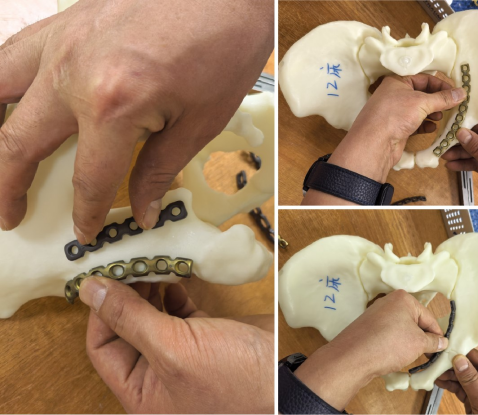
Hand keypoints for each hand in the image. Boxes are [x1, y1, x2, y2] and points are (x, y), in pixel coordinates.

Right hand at [0, 0, 272, 240]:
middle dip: (8, 187)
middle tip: (9, 216)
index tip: (85, 232)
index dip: (86, 212)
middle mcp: (72, 73)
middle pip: (19, 142)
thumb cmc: (225, 49)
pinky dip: (1, 82)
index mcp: (112, 107)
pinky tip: (7, 101)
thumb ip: (160, 169)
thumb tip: (143, 210)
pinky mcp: (66, 21)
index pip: (88, 178)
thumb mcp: (200, 122)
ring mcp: (62, 41)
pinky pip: (13, 53)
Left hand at [79, 278, 273, 413]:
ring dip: (149, 288)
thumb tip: (91, 290)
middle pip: (126, 327)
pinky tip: (174, 275)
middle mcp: (157, 373)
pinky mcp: (205, 334)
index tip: (105, 275)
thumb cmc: (233, 377)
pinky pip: (178, 310)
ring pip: (152, 315)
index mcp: (142, 390)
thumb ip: (129, 318)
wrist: (288, 377)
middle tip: (129, 260)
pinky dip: (175, 291)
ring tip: (150, 261)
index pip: (103, 346)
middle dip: (125, 294)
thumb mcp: (173, 349)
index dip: (100, 311)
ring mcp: (182, 352)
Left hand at [293, 290, 447, 410]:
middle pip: (414, 321)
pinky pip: (388, 332)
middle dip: (422, 338)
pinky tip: (396, 355)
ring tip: (412, 357)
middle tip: (429, 356)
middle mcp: (389, 301)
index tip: (442, 350)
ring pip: (401, 328)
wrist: (354, 356)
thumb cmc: (389, 344)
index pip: (429, 318)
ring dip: (409, 342)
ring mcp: (376, 313)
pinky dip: (395, 343)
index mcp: (403, 298)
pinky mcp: (368, 325)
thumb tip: (442, 342)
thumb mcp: (418, 343)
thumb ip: (434, 341)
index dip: (437, 336)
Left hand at [303, 74, 465, 204]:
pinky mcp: (397, 128)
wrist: (374, 144)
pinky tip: (432, 128)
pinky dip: (425, 125)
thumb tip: (461, 93)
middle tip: (452, 106)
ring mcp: (395, 113)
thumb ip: (443, 98)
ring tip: (441, 117)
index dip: (441, 84)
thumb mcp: (422, 103)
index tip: (456, 92)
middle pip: (422, 94)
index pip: (424, 78)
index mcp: (397, 82)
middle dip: (437, 100)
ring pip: (419, 110)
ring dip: (432, 113)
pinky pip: (415, 123)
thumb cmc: (393, 116)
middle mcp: (395, 95)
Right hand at [436, 349, 477, 414]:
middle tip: (436, 357)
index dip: (466, 353)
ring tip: (433, 368)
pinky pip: (461, 388)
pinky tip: (438, 380)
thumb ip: (471, 380)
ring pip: (464, 378)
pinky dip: (449, 384)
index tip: (449, 346)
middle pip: (472, 368)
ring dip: (448, 374)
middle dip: (453, 364)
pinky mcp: (475, 401)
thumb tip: (459, 359)